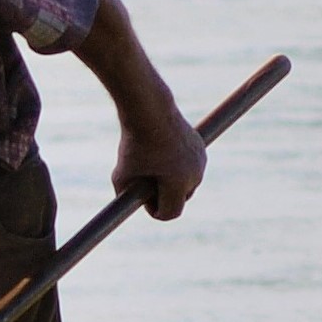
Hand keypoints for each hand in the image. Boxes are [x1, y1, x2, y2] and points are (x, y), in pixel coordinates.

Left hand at [112, 105, 206, 219]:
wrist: (149, 109)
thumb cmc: (135, 142)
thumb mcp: (121, 175)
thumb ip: (123, 195)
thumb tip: (127, 207)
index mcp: (179, 183)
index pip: (170, 213)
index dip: (154, 210)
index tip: (141, 199)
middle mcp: (196, 174)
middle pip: (179, 199)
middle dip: (163, 195)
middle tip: (144, 182)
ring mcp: (201, 161)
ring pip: (185, 184)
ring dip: (171, 182)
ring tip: (152, 167)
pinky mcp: (200, 148)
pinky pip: (188, 168)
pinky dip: (177, 167)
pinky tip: (162, 155)